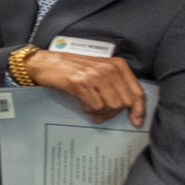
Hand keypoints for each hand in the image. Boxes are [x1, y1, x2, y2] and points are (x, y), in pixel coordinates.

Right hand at [23, 49, 146, 125]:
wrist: (45, 63)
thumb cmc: (72, 68)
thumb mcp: (99, 71)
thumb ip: (115, 84)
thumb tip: (130, 107)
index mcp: (118, 65)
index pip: (137, 91)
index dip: (139, 109)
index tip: (136, 122)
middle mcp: (109, 68)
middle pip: (125, 102)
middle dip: (114, 113)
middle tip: (102, 115)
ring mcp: (95, 75)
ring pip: (112, 105)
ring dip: (102, 112)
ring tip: (91, 110)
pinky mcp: (81, 83)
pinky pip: (96, 106)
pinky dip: (90, 110)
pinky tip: (83, 106)